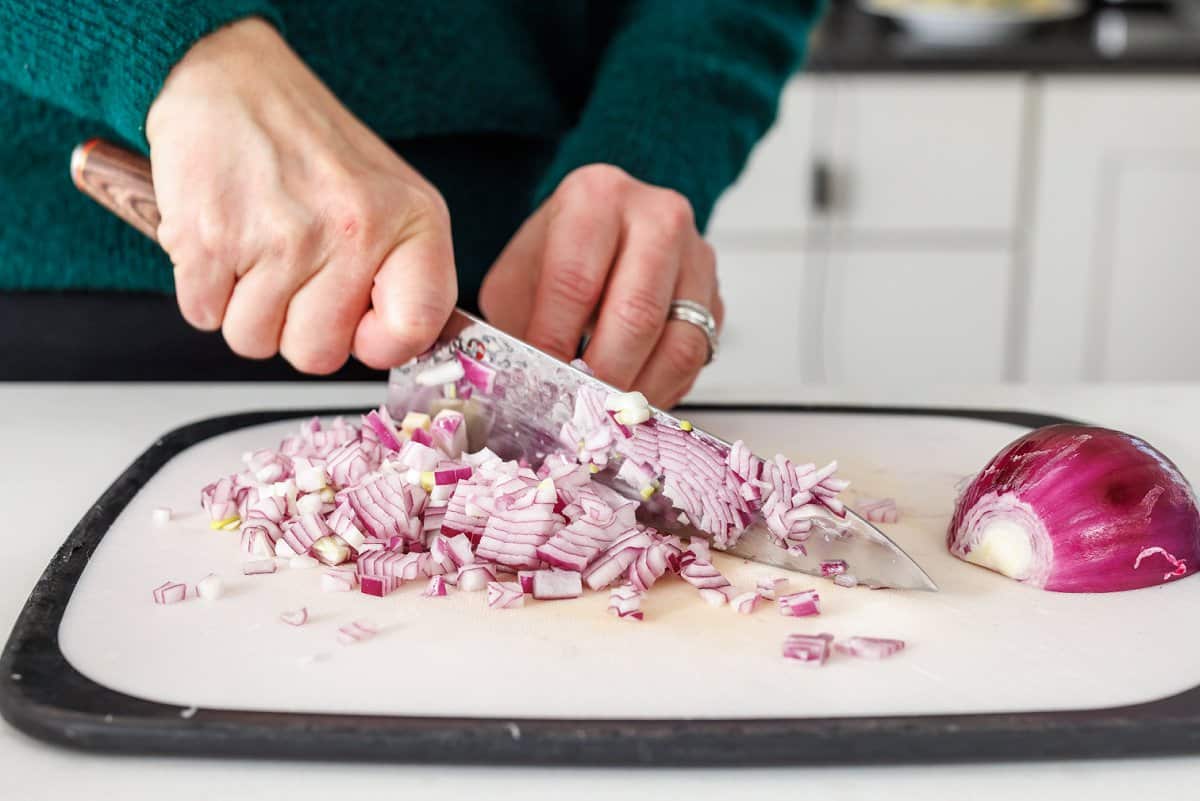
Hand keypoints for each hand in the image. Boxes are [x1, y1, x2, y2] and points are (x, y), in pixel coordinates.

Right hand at [145, 18, 455, 372]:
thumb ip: (402, 275)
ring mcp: (283, 238)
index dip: (379, 342)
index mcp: (411, 222)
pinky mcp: (213, 239)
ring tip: (257, 249)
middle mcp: (354, 231)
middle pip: (317, 355)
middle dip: (296, 328)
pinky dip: (204, 289)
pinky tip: (224, 240)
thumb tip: (397, 348)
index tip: (360, 325)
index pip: (415, 330)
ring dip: (246, 308)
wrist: (230, 79)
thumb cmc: (308, 145)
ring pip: (254, 341)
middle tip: (293, 275)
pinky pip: (203, 316)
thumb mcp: (390, 199)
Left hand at [479, 165, 722, 407]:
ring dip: (639, 391)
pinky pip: (698, 357)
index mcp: (596, 198)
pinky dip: (664, 390)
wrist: (607, 231)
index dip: (554, 342)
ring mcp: (696, 257)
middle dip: (602, 375)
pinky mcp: (716, 297)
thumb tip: (522, 386)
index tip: (541, 382)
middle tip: (576, 408)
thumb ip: (519, 325)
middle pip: (636, 314)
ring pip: (678, 342)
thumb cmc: (561, 257)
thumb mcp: (519, 278)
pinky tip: (634, 400)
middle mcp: (656, 217)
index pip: (575, 281)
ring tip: (606, 414)